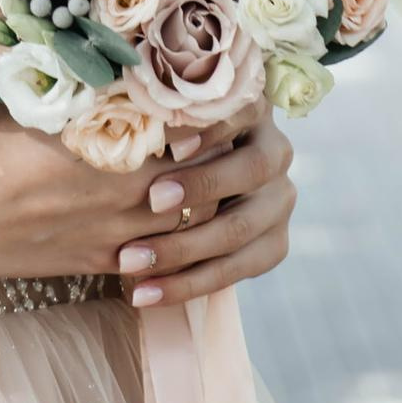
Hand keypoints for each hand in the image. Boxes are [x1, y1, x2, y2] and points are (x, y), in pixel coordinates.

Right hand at [0, 91, 291, 298]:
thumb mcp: (27, 102)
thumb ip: (84, 86)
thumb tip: (126, 52)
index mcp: (99, 141)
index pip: (182, 124)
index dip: (220, 109)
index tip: (241, 89)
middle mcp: (113, 190)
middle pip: (197, 172)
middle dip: (228, 152)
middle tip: (256, 127)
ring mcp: (109, 234)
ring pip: (187, 219)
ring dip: (214, 197)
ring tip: (238, 171)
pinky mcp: (98, 264)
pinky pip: (159, 254)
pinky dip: (183, 237)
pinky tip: (195, 216)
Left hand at [111, 98, 294, 307]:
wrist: (191, 185)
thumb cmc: (159, 141)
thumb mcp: (163, 121)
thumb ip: (154, 117)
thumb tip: (122, 115)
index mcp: (252, 110)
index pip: (245, 109)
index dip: (214, 127)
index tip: (172, 145)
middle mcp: (276, 153)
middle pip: (252, 169)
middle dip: (200, 186)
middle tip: (151, 201)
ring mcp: (279, 202)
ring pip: (240, 229)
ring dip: (182, 249)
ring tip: (130, 262)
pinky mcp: (273, 244)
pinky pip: (234, 271)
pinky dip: (187, 284)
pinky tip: (145, 293)